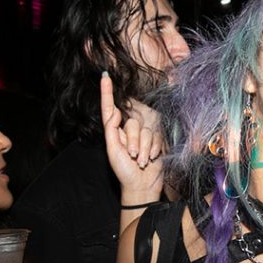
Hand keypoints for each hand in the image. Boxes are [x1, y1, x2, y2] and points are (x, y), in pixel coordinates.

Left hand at [100, 72, 165, 202]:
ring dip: (144, 148)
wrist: (143, 186)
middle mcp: (128, 130)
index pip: (110, 108)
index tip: (105, 76)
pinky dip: (154, 148)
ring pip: (146, 130)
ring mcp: (143, 135)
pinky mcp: (156, 140)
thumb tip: (113, 111)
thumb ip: (112, 130)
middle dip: (134, 141)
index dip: (107, 92)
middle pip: (132, 122)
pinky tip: (152, 158)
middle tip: (132, 156)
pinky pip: (156, 136)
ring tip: (141, 161)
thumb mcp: (113, 151)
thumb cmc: (124, 172)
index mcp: (114, 132)